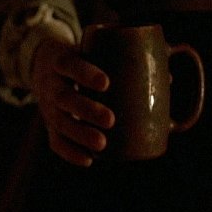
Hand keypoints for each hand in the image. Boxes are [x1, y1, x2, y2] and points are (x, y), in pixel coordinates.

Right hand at [31, 36, 114, 166]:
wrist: (43, 66)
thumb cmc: (80, 59)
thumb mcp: (92, 51)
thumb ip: (124, 61)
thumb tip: (168, 78)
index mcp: (61, 60)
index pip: (69, 64)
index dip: (85, 74)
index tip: (106, 83)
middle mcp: (51, 84)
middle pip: (63, 97)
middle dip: (87, 110)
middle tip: (111, 119)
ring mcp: (47, 106)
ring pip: (59, 121)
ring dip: (80, 134)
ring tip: (102, 144)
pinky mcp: (49, 124)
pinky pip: (55, 141)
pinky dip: (70, 152)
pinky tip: (89, 161)